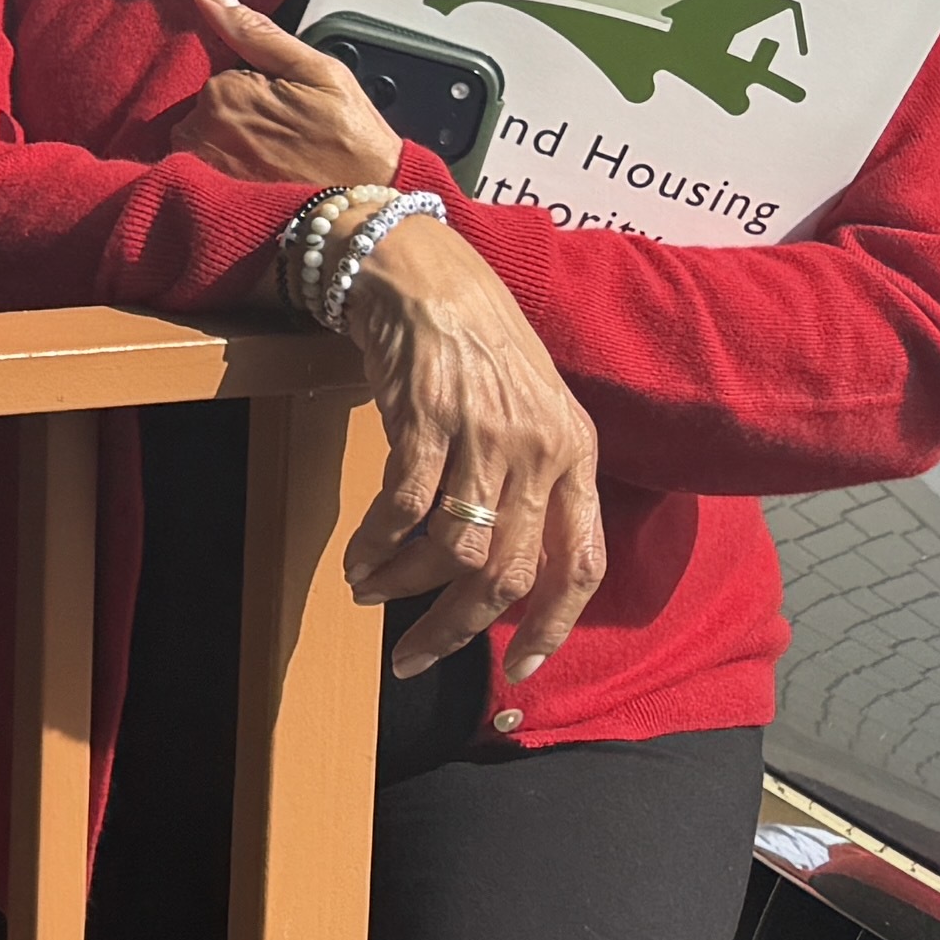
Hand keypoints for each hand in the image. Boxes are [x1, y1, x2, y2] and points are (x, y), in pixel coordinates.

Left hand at [167, 0, 406, 189]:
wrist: (363, 213)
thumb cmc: (351, 140)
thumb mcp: (316, 71)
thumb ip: (254, 30)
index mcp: (225, 90)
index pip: (222, 75)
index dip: (256, 89)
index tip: (287, 111)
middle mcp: (200, 129)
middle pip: (207, 108)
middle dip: (239, 117)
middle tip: (286, 140)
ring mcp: (199, 168)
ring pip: (202, 140)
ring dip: (229, 147)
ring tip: (275, 165)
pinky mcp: (204, 203)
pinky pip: (196, 175)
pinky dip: (221, 176)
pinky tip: (257, 185)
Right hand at [328, 221, 606, 686]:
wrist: (426, 269)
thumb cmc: (476, 337)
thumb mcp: (530, 408)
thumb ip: (531, 478)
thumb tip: (503, 564)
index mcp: (576, 452)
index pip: (582, 563)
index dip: (553, 628)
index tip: (516, 669)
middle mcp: (539, 450)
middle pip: (507, 574)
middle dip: (455, 629)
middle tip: (413, 657)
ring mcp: (484, 435)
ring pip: (452, 552)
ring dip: (404, 587)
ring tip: (371, 591)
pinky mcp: (427, 419)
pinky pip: (403, 510)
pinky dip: (376, 547)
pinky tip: (356, 559)